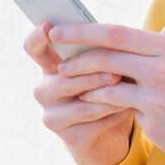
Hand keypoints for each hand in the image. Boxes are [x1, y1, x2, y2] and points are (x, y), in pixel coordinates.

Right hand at [24, 21, 136, 164]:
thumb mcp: (103, 69)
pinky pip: (94, 120)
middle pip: (65, 75)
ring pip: (81, 98)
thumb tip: (115, 36)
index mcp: (51, 67)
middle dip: (94, 71)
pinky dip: (115, 111)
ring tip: (131, 89)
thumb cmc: (107, 92)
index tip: (48, 27)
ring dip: (107, 92)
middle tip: (117, 72)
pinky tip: (131, 107)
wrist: (111, 136)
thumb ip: (101, 52)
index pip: (34, 48)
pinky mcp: (68, 137)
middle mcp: (45, 90)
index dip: (37, 37)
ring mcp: (53, 115)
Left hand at [51, 22, 164, 164]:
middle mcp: (163, 68)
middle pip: (107, 53)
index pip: (120, 33)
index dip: (86, 29)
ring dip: (83, 80)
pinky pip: (119, 108)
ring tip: (66, 78)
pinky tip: (89, 101)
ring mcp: (157, 96)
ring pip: (106, 82)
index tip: (64, 28)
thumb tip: (158, 30)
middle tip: (53, 49)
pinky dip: (101, 102)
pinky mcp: (153, 122)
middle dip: (74, 50)